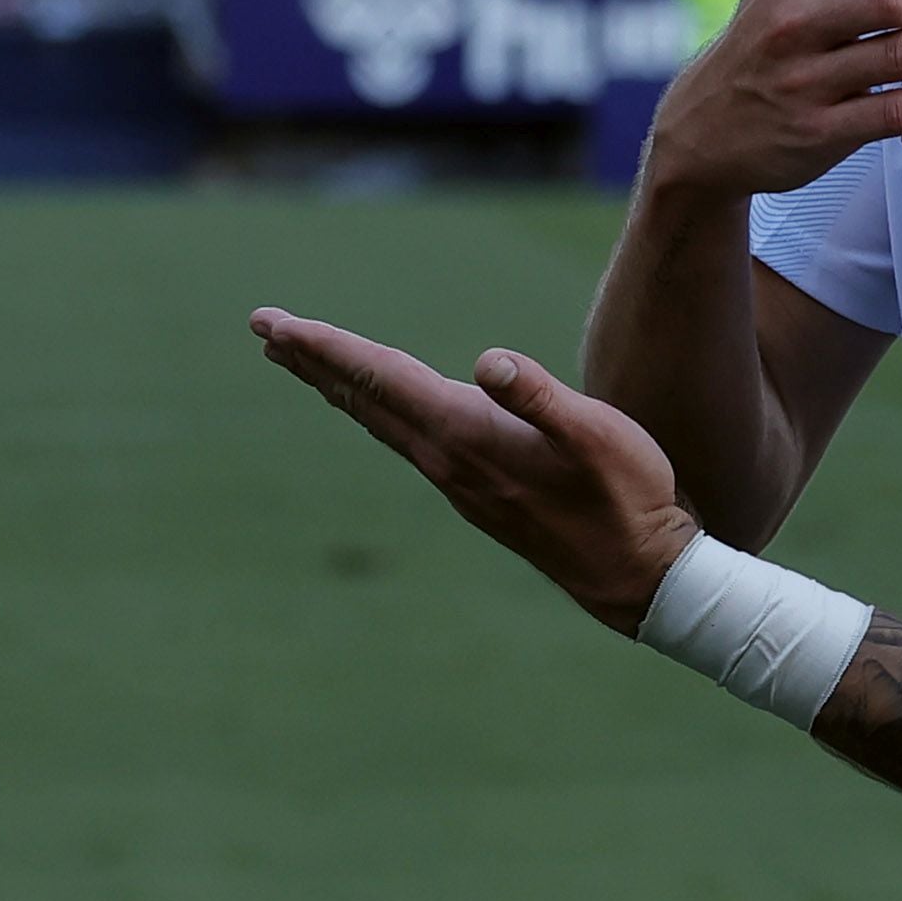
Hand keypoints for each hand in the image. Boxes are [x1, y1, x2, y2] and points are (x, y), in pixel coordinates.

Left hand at [250, 307, 701, 635]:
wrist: (638, 576)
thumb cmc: (627, 497)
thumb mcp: (596, 435)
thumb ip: (541, 396)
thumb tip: (486, 361)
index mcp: (468, 436)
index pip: (380, 379)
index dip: (325, 347)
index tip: (274, 324)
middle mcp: (448, 460)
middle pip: (364, 397)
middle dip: (313, 358)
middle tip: (263, 326)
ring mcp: (458, 480)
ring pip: (379, 419)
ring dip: (338, 382)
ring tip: (301, 357)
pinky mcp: (475, 490)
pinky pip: (403, 436)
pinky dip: (373, 406)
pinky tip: (373, 402)